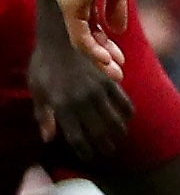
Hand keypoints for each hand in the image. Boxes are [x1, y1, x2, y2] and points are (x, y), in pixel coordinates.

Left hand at [28, 26, 130, 155]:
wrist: (60, 37)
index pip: (76, 137)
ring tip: (120, 139)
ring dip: (118, 132)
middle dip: (104, 145)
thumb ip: (44, 116)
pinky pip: (123, 100)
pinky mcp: (108, 79)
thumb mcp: (37, 91)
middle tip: (108, 152)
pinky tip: (127, 119)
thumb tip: (49, 139)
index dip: (84, 150)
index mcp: (61, 105)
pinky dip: (127, 112)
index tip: (89, 157)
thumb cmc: (44, 66)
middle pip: (97, 131)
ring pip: (113, 119)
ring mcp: (97, 89)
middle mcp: (81, 100)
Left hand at [54, 0, 131, 87]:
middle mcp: (69, 3)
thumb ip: (116, 7)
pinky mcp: (71, 5)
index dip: (107, 44)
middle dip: (104, 57)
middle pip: (85, 39)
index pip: (91, 29)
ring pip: (81, 42)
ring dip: (99, 59)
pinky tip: (108, 58)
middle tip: (120, 73)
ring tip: (117, 73)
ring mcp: (68, 4)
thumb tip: (119, 30)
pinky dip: (94, 49)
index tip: (122, 57)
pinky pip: (80, 35)